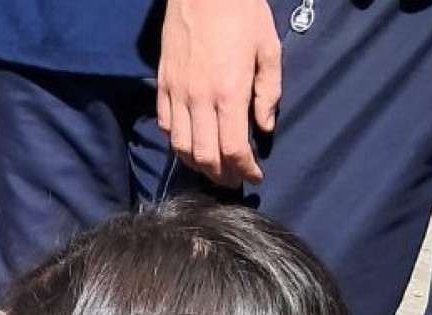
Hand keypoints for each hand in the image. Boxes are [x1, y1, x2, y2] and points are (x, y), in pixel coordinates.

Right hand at [157, 0, 281, 185]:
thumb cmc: (242, 15)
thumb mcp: (269, 49)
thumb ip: (268, 92)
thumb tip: (264, 126)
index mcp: (230, 92)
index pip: (234, 148)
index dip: (245, 170)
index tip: (255, 177)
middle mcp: (199, 100)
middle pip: (204, 156)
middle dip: (220, 175)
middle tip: (233, 181)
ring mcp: (177, 94)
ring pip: (181, 147)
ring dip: (197, 165)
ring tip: (212, 169)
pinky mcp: (163, 86)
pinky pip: (167, 126)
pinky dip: (178, 143)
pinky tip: (192, 144)